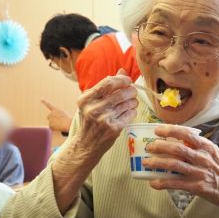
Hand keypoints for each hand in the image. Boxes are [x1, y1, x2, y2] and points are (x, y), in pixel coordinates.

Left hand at [40, 99, 72, 132]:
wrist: (67, 123)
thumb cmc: (69, 119)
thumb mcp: (65, 115)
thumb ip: (59, 116)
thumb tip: (58, 121)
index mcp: (55, 110)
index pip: (49, 105)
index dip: (44, 102)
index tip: (41, 99)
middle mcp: (51, 113)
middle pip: (49, 117)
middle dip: (52, 119)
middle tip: (58, 121)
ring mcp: (50, 119)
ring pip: (51, 122)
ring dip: (54, 124)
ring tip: (60, 124)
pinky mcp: (50, 124)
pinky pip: (51, 127)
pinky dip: (54, 128)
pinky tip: (58, 127)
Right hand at [50, 69, 137, 214]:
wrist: (85, 146)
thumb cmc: (89, 122)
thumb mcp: (91, 103)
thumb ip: (106, 87)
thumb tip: (122, 71)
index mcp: (85, 99)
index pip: (108, 83)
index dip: (122, 80)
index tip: (128, 81)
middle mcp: (93, 109)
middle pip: (120, 93)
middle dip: (130, 91)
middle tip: (132, 92)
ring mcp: (104, 120)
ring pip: (127, 104)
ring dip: (133, 101)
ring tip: (132, 102)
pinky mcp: (113, 129)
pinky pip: (129, 115)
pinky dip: (132, 111)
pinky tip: (130, 111)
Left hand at [143, 125, 218, 217]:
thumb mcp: (213, 154)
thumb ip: (197, 147)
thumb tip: (177, 140)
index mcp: (207, 147)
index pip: (187, 134)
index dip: (171, 130)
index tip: (158, 129)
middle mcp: (203, 158)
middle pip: (177, 148)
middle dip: (160, 146)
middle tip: (149, 146)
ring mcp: (200, 172)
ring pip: (174, 165)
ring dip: (157, 163)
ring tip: (146, 163)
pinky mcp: (197, 187)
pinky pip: (176, 184)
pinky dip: (163, 183)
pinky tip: (154, 183)